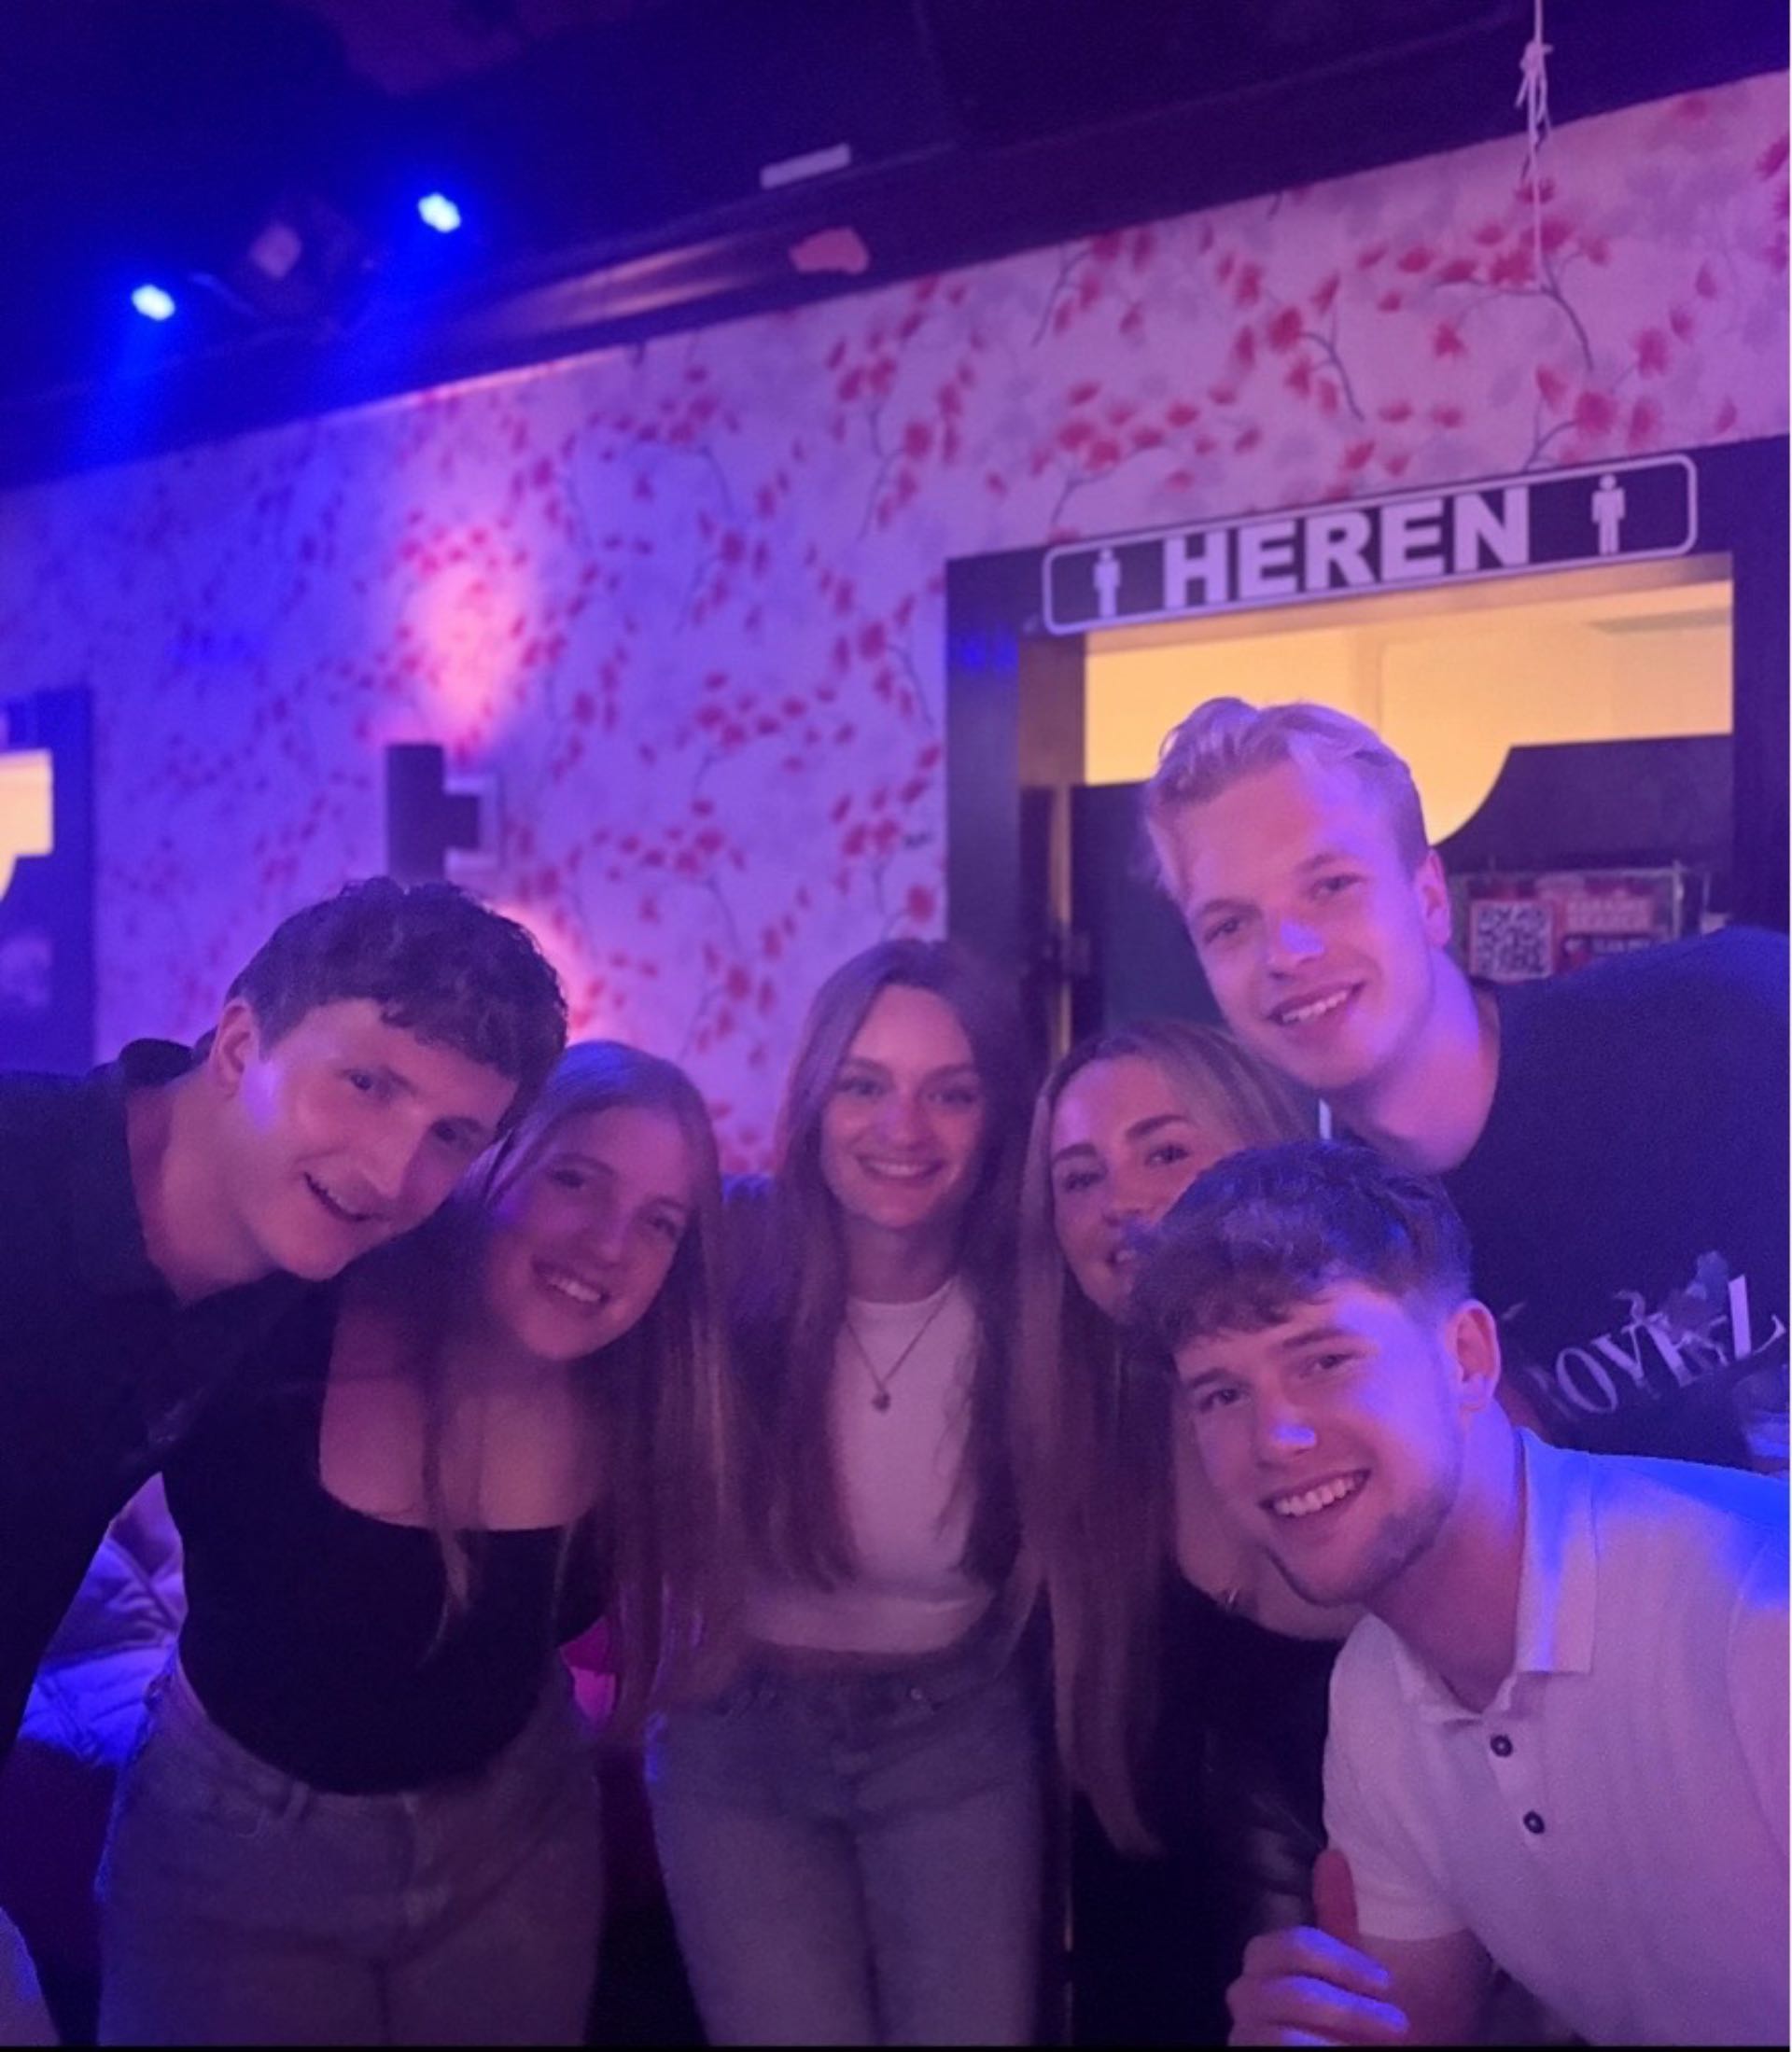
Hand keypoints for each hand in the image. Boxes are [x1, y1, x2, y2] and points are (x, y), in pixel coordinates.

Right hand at [1227, 1849, 1410, 2045]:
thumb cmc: (1351, 2023)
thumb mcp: (1349, 1972)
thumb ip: (1336, 1919)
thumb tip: (1332, 1854)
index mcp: (1265, 1964)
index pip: (1292, 1944)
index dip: (1341, 1961)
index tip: (1387, 1983)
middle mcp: (1245, 1996)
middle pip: (1286, 1989)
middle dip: (1344, 2005)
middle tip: (1397, 2022)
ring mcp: (1243, 2033)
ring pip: (1282, 2032)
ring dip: (1342, 2037)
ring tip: (1380, 2047)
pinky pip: (1278, 2050)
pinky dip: (1321, 2051)